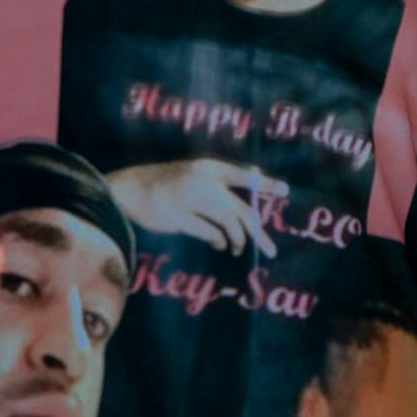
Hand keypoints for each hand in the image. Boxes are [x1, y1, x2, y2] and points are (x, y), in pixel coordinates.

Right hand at [107, 159, 287, 257]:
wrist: (131, 188)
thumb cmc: (167, 182)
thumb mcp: (194, 172)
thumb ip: (219, 181)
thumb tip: (255, 180)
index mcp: (208, 167)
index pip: (244, 176)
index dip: (265, 184)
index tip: (285, 190)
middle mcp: (202, 181)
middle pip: (240, 209)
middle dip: (258, 231)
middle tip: (271, 249)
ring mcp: (190, 199)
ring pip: (228, 223)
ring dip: (238, 238)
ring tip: (238, 247)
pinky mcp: (178, 217)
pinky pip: (209, 233)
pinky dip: (219, 241)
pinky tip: (221, 245)